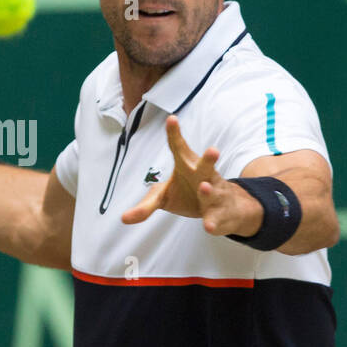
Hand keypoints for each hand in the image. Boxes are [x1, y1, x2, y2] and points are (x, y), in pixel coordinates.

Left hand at [120, 115, 262, 235]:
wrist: (223, 209)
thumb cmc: (188, 195)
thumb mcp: (163, 197)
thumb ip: (145, 206)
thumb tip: (123, 219)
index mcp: (187, 166)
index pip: (180, 149)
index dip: (175, 135)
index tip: (171, 119)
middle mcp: (204, 177)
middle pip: (207, 167)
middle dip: (209, 159)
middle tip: (212, 150)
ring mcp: (215, 195)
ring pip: (215, 191)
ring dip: (209, 190)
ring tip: (203, 187)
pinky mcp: (220, 214)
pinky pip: (217, 218)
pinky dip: (213, 222)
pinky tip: (208, 227)